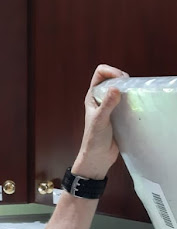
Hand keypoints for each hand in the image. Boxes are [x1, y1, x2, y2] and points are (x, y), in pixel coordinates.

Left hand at [71, 64, 128, 179]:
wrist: (98, 157)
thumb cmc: (93, 140)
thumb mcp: (100, 120)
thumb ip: (107, 104)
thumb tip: (115, 88)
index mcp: (92, 97)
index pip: (100, 74)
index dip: (110, 71)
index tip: (120, 78)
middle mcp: (101, 99)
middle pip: (113, 79)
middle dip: (122, 78)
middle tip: (129, 86)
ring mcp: (111, 107)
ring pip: (122, 90)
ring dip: (128, 89)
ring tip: (133, 95)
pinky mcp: (120, 115)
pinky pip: (128, 102)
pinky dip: (133, 100)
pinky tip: (136, 105)